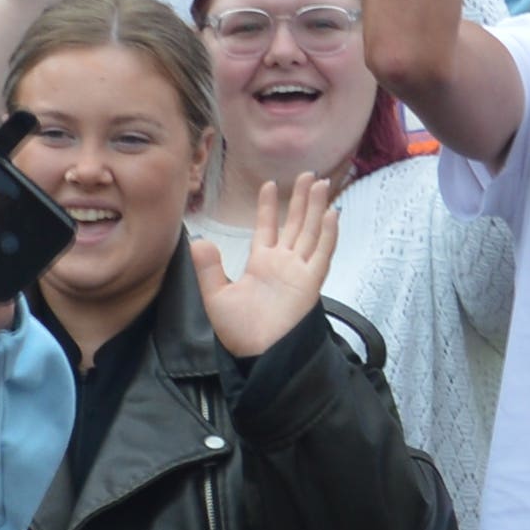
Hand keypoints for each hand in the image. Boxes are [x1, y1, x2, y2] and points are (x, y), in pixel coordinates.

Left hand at [195, 167, 337, 352]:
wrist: (258, 355)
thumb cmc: (239, 332)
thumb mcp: (216, 296)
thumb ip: (208, 268)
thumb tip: (198, 240)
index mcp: (262, 264)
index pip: (268, 228)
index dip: (269, 207)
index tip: (270, 184)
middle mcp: (284, 264)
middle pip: (295, 224)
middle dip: (302, 199)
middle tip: (308, 175)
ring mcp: (299, 272)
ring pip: (311, 232)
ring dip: (317, 208)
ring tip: (321, 183)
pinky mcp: (311, 284)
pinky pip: (322, 254)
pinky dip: (327, 234)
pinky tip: (331, 214)